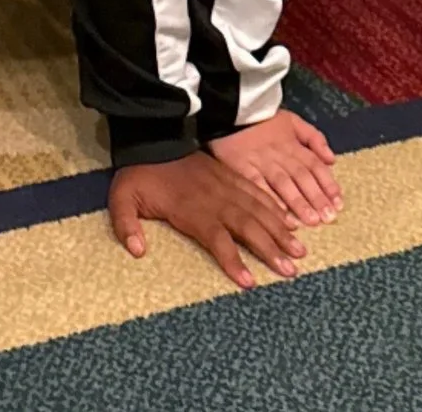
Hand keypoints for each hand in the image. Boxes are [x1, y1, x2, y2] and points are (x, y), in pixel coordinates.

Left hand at [107, 152, 305, 288]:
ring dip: (278, 230)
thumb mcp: (122, 198)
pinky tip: (288, 219)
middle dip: (270, 248)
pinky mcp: (229, 176)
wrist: (152, 139)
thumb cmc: (139, 174)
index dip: (233, 260)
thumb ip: (126, 225)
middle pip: (246, 226)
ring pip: (257, 209)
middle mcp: (214, 199)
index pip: (217, 238)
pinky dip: (273, 206)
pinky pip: (255, 192)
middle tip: (291, 270)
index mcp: (190, 208)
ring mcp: (225, 185)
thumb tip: (136, 251)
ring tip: (299, 249)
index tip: (249, 283)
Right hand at [209, 110, 340, 224]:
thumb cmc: (264, 119)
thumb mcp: (292, 120)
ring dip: (298, 202)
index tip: (339, 204)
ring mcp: (261, 162)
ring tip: (311, 221)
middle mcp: (280, 154)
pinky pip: (257, 185)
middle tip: (328, 218)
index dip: (328, 184)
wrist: (230, 108)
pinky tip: (281, 214)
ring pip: (283, 183)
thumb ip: (314, 138)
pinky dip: (270, 199)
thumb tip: (332, 160)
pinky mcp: (242, 168)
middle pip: (301, 176)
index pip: (314, 165)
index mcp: (292, 143)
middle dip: (316, 198)